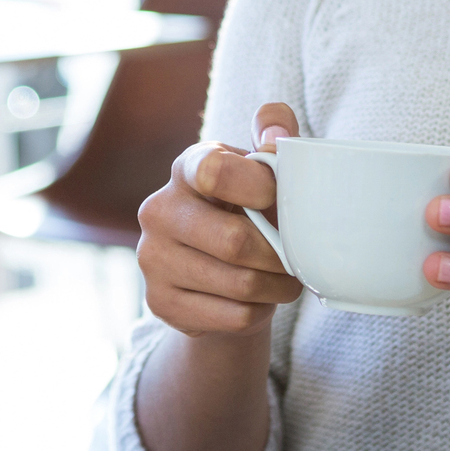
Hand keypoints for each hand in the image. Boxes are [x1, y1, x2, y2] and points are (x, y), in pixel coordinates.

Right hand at [136, 102, 304, 337]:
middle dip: (279, 255)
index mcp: (187, 168)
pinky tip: (257, 299)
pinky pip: (232, 316)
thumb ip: (275, 133)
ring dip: (277, 287)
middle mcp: (159, 210)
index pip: (214, 171)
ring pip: (239, 285)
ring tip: (285, 278)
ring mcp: (152, 258)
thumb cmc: (247, 208)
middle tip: (297, 258)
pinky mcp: (160, 302)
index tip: (277, 197)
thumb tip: (276, 135)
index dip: (257, 186)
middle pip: (234, 242)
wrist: (214, 270)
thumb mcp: (262, 166)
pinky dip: (259, 311)